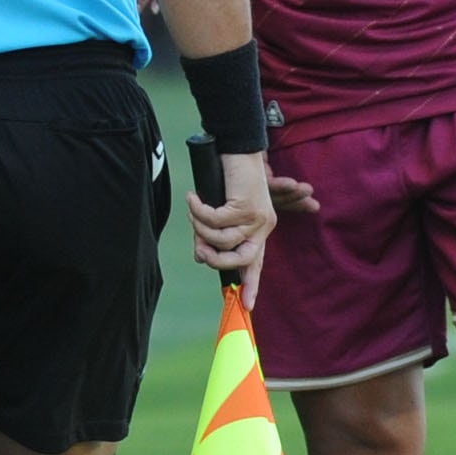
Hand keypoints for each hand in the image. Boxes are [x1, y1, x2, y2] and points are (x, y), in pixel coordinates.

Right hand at [187, 148, 275, 301]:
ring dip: (200, 228)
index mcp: (260, 229)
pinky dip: (198, 211)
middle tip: (198, 249)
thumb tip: (200, 257)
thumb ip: (213, 234)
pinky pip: (215, 220)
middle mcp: (263, 226)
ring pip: (223, 239)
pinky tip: (193, 198)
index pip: (257, 262)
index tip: (247, 306)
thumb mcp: (220, 209)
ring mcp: (256, 217)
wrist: (238, 148)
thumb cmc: (228, 178)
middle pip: (240, 259)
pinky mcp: (246, 205)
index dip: (251, 284)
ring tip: (192, 211)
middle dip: (215, 259)